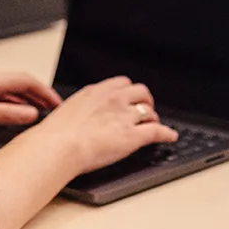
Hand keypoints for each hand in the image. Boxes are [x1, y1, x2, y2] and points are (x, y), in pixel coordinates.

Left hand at [0, 72, 61, 140]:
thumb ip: (4, 113)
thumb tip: (31, 113)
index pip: (25, 79)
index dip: (44, 91)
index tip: (58, 105)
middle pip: (19, 82)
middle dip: (39, 94)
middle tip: (55, 109)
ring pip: (9, 90)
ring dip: (26, 99)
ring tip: (40, 113)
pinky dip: (12, 104)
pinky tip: (14, 115)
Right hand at [31, 76, 177, 176]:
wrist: (60, 145)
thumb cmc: (57, 133)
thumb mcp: (68, 110)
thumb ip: (82, 108)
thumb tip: (82, 114)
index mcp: (97, 92)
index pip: (122, 83)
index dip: (129, 91)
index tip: (129, 97)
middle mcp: (114, 99)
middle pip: (140, 91)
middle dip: (145, 100)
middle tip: (145, 108)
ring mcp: (125, 116)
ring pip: (149, 111)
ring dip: (154, 117)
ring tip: (154, 123)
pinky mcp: (133, 136)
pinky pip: (157, 131)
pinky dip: (167, 133)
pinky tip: (170, 136)